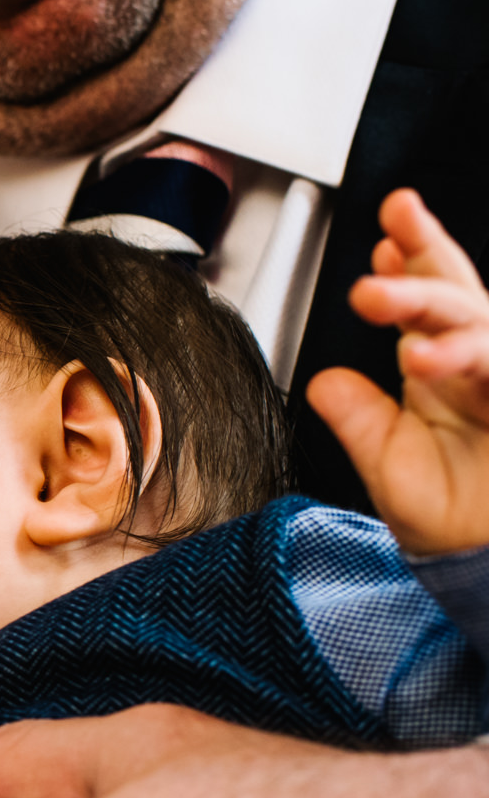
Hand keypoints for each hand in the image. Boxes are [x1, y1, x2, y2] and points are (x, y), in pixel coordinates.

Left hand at [308, 188, 488, 555]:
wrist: (487, 567)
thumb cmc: (451, 520)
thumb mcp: (388, 468)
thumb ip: (358, 421)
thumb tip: (323, 381)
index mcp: (441, 371)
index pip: (426, 303)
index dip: (410, 260)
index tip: (385, 229)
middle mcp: (478, 370)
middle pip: (458, 298)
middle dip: (426, 258)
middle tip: (390, 230)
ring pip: (484, 329)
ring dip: (436, 313)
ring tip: (388, 308)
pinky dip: (470, 360)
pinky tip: (439, 358)